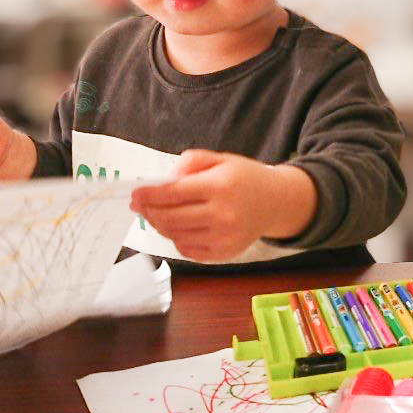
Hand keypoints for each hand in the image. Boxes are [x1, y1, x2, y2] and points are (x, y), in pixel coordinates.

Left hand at [129, 149, 316, 261]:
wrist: (277, 202)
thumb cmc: (246, 178)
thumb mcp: (222, 159)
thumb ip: (192, 161)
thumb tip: (166, 180)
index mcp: (221, 186)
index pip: (174, 193)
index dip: (149, 195)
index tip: (135, 194)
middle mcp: (223, 214)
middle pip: (171, 218)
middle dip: (149, 212)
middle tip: (140, 206)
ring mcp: (224, 237)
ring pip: (176, 236)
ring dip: (160, 225)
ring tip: (156, 215)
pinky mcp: (225, 253)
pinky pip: (188, 250)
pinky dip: (176, 239)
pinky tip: (177, 227)